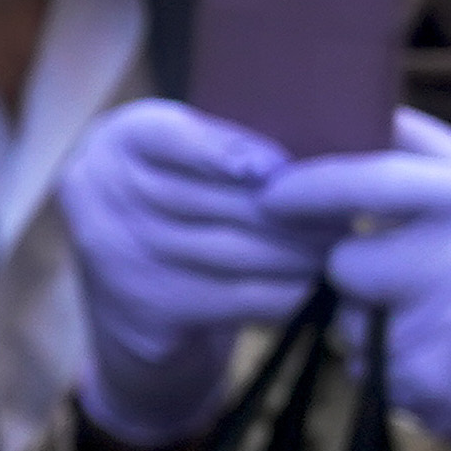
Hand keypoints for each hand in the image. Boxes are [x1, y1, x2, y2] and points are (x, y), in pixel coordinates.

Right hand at [60, 102, 318, 446]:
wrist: (131, 310)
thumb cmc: (179, 212)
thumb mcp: (184, 165)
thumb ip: (226, 147)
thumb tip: (317, 149)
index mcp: (118, 140)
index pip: (173, 138)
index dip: (227, 150)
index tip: (281, 166)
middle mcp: (102, 194)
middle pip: (213, 200)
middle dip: (289, 209)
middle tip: (348, 212)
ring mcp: (117, 257)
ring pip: (231, 252)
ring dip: (298, 253)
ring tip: (343, 247)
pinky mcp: (142, 313)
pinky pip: (233, 300)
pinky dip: (283, 296)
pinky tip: (319, 290)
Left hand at [262, 112, 450, 450]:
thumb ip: (436, 154)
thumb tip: (355, 113)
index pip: (379, 177)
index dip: (313, 185)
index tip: (270, 192)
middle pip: (350, 259)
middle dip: (357, 272)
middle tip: (400, 281)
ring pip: (350, 320)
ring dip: (370, 324)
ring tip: (431, 324)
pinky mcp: (438, 388)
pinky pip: (365, 369)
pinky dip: (386, 368)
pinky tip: (438, 362)